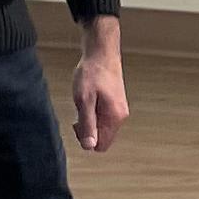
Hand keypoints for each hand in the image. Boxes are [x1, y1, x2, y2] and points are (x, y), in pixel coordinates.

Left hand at [71, 20, 127, 153]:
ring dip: (89, 120)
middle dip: (87, 130)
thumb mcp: (84, 100)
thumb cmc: (92, 73)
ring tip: (84, 101)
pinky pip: (103, 117)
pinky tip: (88, 98)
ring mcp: (119, 109)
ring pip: (102, 127)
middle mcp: (120, 116)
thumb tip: (89, 146)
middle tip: (78, 112)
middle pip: (102, 137)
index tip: (78, 123)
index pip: (101, 146)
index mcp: (114, 118)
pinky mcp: (115, 102)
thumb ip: (87, 124)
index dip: (86, 140)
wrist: (101, 52)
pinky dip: (93, 112)